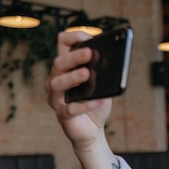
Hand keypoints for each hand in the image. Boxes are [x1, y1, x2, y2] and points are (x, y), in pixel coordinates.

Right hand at [45, 31, 112, 152]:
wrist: (93, 131)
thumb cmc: (96, 104)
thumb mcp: (104, 86)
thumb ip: (105, 74)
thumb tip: (112, 62)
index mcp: (66, 68)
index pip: (62, 45)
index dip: (72, 38)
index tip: (86, 36)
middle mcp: (56, 80)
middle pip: (59, 63)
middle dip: (74, 57)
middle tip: (90, 53)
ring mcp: (56, 98)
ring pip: (56, 84)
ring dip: (72, 77)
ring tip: (88, 74)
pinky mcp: (62, 116)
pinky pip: (69, 109)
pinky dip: (85, 104)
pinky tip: (98, 101)